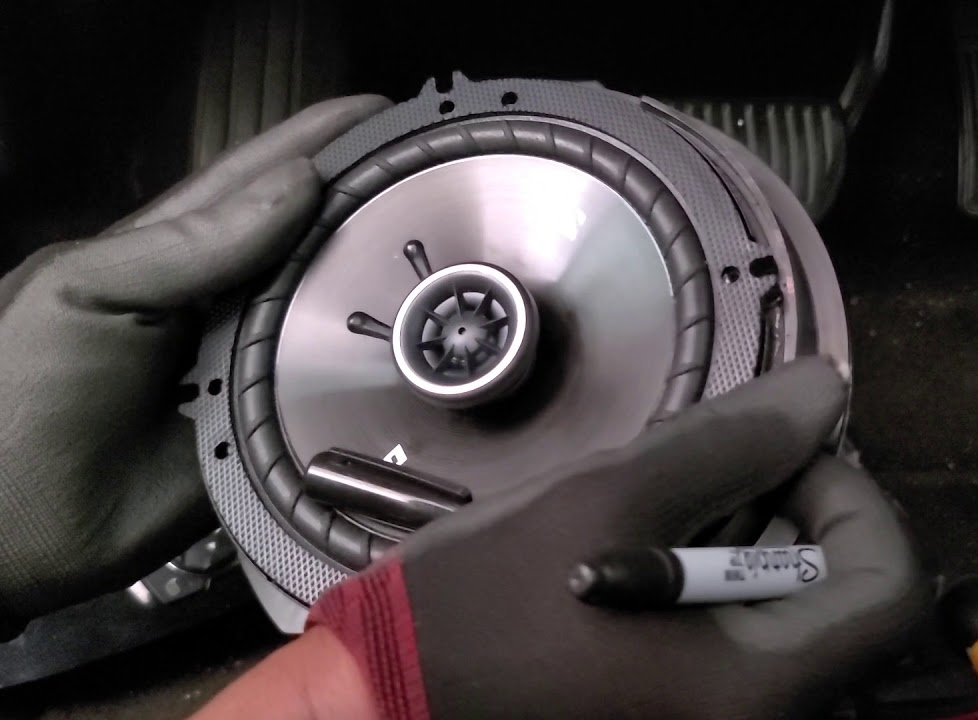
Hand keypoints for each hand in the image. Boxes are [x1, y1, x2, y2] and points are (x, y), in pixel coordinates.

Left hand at [0, 94, 389, 623]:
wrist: (15, 529)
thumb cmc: (24, 391)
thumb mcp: (89, 289)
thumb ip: (190, 243)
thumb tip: (300, 184)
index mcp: (175, 250)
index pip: (260, 179)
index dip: (322, 142)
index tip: (391, 116)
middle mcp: (225, 300)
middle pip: (312, 244)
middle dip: (372, 211)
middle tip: (441, 187)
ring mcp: (254, 364)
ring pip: (334, 315)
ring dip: (385, 290)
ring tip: (455, 259)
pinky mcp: (277, 427)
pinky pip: (335, 392)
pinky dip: (376, 372)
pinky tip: (425, 353)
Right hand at [305, 358, 927, 719]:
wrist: (379, 705)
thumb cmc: (484, 607)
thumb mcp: (609, 499)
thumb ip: (733, 439)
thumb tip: (827, 389)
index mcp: (758, 689)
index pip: (888, 586)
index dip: (854, 497)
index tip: (779, 454)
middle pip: (844, 604)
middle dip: (796, 514)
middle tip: (714, 469)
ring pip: (793, 624)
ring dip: (754, 547)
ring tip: (667, 509)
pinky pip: (742, 651)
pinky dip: (722, 590)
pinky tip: (654, 554)